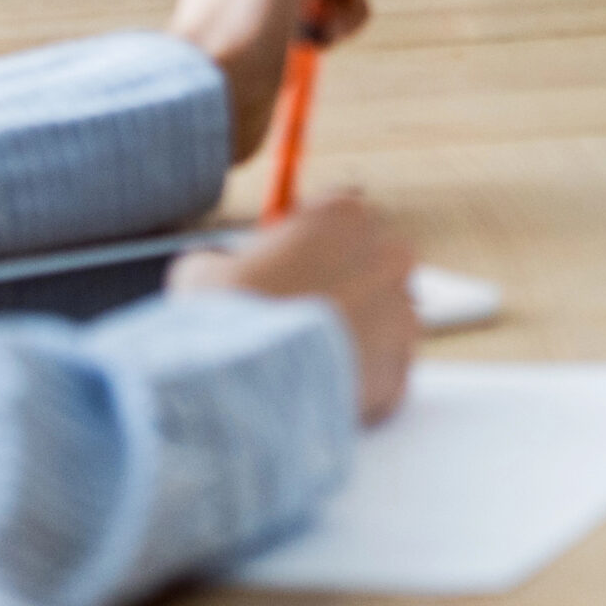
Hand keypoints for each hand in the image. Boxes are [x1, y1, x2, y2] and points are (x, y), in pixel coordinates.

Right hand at [173, 193, 418, 424]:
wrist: (250, 383)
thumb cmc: (228, 317)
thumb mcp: (203, 272)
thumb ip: (222, 261)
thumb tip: (212, 271)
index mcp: (344, 215)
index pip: (342, 215)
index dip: (316, 241)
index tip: (294, 264)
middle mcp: (386, 254)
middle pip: (372, 264)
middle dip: (344, 286)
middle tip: (299, 316)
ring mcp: (402, 311)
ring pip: (381, 320)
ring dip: (353, 335)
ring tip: (305, 361)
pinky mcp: (401, 365)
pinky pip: (382, 372)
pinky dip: (357, 382)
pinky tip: (318, 390)